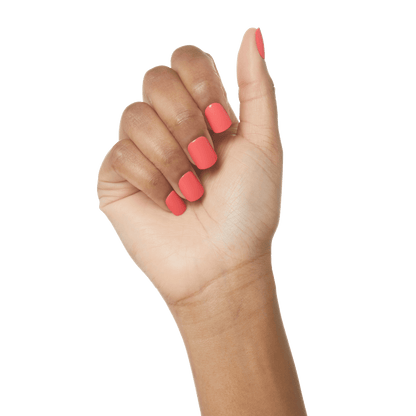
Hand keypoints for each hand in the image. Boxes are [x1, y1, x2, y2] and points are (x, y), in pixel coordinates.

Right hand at [96, 27, 282, 306]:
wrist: (223, 263)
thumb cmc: (250, 209)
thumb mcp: (263, 144)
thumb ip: (256, 87)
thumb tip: (252, 30)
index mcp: (203, 112)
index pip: (185, 59)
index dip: (202, 85)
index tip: (223, 126)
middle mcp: (169, 125)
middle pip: (156, 79)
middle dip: (187, 122)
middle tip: (207, 162)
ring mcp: (140, 150)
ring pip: (136, 116)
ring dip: (172, 158)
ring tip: (193, 192)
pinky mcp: (117, 177)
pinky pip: (122, 155)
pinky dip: (155, 183)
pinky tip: (173, 206)